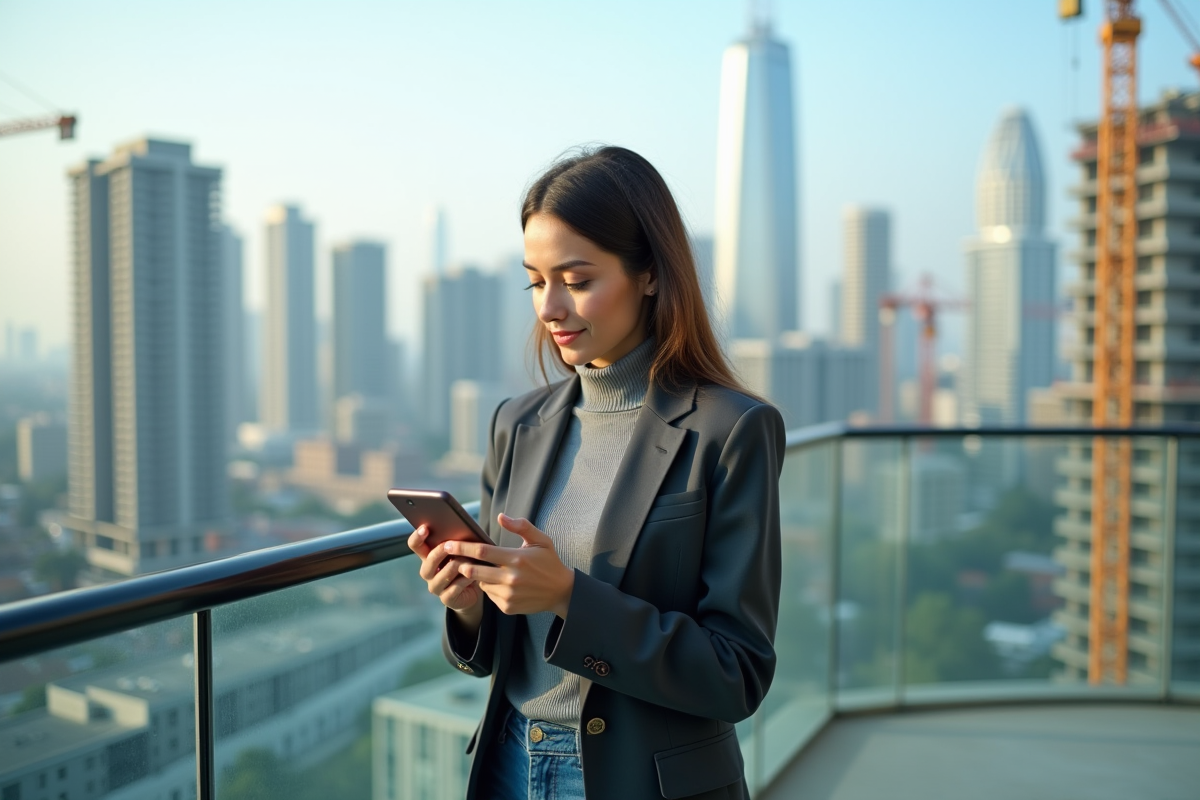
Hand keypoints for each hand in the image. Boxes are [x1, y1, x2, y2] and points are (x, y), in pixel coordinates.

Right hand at [408, 525, 483, 615]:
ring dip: (459, 565)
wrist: (473, 591)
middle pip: (429, 560)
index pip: (415, 545)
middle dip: (442, 551)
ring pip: (444, 574)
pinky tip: (474, 576)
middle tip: (453, 544)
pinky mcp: (446, 599)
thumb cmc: (466, 565)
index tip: (425, 527)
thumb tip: (461, 527)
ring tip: (471, 559)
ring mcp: (435, 586)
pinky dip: (466, 579)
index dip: (417, 537)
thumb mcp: (461, 552)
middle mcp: (428, 572)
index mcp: (428, 557)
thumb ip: (456, 541)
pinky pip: (455, 587)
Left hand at [445, 514, 574, 618]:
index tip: (448, 544)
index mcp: (517, 559)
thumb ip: (521, 526)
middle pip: (474, 570)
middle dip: (461, 563)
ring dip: (477, 576)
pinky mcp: (507, 607)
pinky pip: (489, 595)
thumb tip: (500, 517)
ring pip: (481, 583)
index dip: (463, 547)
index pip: (482, 551)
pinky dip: (489, 588)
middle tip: (452, 557)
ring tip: (483, 568)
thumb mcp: (541, 540)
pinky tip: (499, 582)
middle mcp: (511, 578)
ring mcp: (508, 594)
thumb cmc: (549, 562)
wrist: (561, 591)